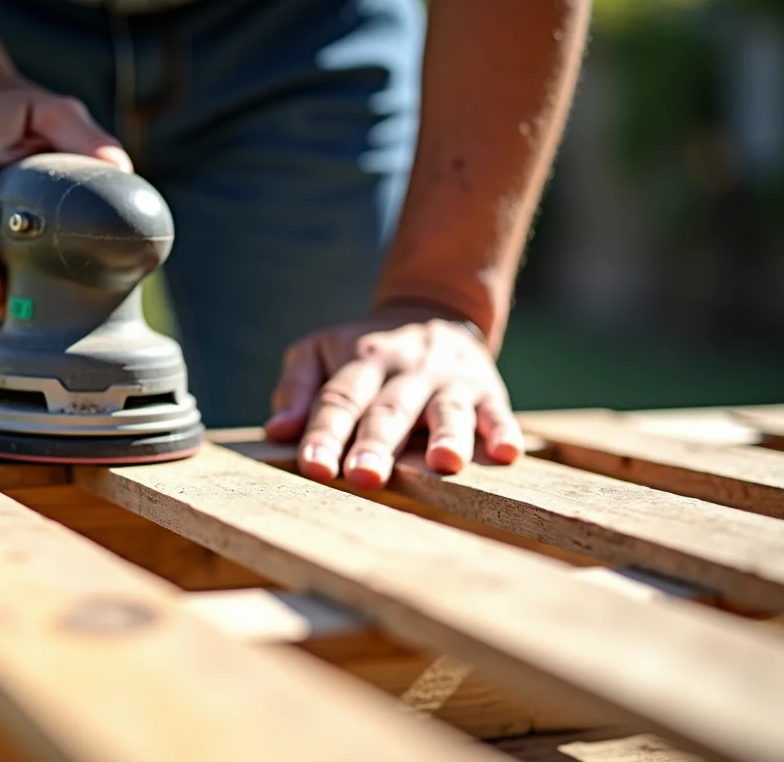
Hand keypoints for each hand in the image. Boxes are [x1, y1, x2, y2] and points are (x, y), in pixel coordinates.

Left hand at [263, 302, 523, 486]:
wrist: (433, 307)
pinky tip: (506, 454)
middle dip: (377, 444)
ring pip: (447, 411)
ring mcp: (449, 381)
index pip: (338, 400)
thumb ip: (297, 388)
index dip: (324, 434)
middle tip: (364, 476)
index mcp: (361, 361)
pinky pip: (498, 412)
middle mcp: (406, 370)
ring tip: (444, 463)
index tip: (314, 468)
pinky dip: (503, 432)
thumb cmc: (364, 349)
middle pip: (389, 411)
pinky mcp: (488, 390)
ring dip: (446, 437)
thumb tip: (277, 430)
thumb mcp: (320, 350)